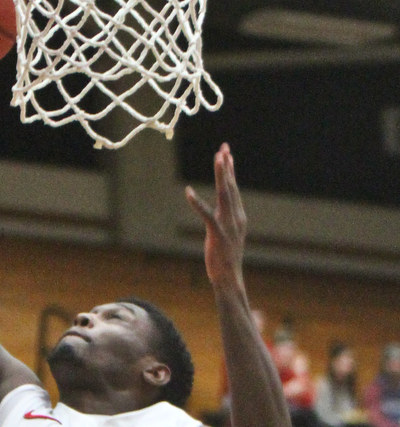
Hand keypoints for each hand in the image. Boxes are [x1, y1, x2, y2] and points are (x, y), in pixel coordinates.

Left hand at [186, 144, 246, 290]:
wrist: (229, 278)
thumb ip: (226, 219)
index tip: (227, 153)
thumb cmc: (226, 258)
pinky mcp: (217, 234)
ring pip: (224, 195)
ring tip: (217, 159)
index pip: (233, 189)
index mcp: (238, 217)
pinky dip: (197, 202)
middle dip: (227, 167)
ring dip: (221, 176)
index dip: (230, 171)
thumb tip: (222, 207)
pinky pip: (206, 214)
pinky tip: (188, 191)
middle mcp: (236, 217)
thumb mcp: (228, 234)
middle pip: (231, 187)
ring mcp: (228, 225)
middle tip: (223, 148)